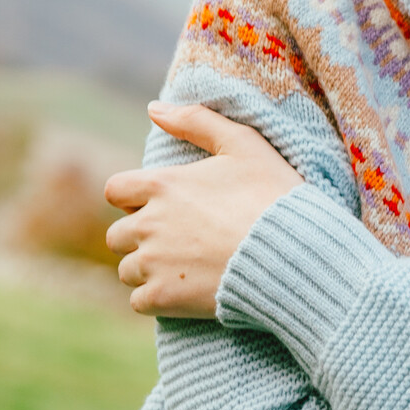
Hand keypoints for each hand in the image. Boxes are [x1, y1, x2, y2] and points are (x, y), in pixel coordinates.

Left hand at [104, 106, 302, 315]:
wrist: (294, 254)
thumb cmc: (273, 196)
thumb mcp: (244, 144)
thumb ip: (196, 120)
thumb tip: (154, 108)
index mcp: (161, 185)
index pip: (115, 191)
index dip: (133, 200)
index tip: (159, 208)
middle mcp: (148, 223)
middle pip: (118, 235)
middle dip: (139, 238)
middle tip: (176, 243)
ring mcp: (153, 263)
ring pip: (127, 270)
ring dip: (147, 271)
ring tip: (183, 270)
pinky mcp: (163, 299)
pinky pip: (138, 302)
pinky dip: (156, 300)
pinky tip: (182, 295)